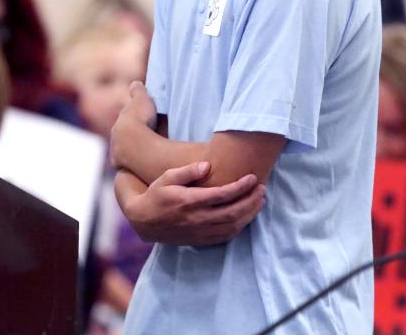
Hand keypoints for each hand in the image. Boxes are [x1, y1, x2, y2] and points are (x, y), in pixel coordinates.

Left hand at [109, 82, 157, 169]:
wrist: (135, 142)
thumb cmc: (140, 119)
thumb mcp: (142, 100)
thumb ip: (138, 91)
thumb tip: (135, 83)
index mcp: (119, 124)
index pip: (124, 123)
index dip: (130, 122)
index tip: (136, 122)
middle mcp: (114, 139)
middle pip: (120, 139)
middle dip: (127, 139)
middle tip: (139, 139)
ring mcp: (117, 154)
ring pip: (122, 153)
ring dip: (129, 153)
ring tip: (142, 155)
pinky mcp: (122, 166)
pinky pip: (128, 165)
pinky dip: (134, 164)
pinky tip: (141, 165)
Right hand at [114, 162, 264, 246]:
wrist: (144, 221)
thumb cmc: (157, 194)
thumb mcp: (167, 177)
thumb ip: (187, 171)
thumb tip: (207, 165)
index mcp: (189, 201)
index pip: (222, 195)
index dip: (241, 187)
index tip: (253, 178)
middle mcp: (196, 219)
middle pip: (232, 212)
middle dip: (251, 201)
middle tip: (262, 189)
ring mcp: (199, 232)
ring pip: (231, 227)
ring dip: (249, 214)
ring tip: (260, 201)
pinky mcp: (200, 241)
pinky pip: (225, 236)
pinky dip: (240, 227)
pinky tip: (247, 216)